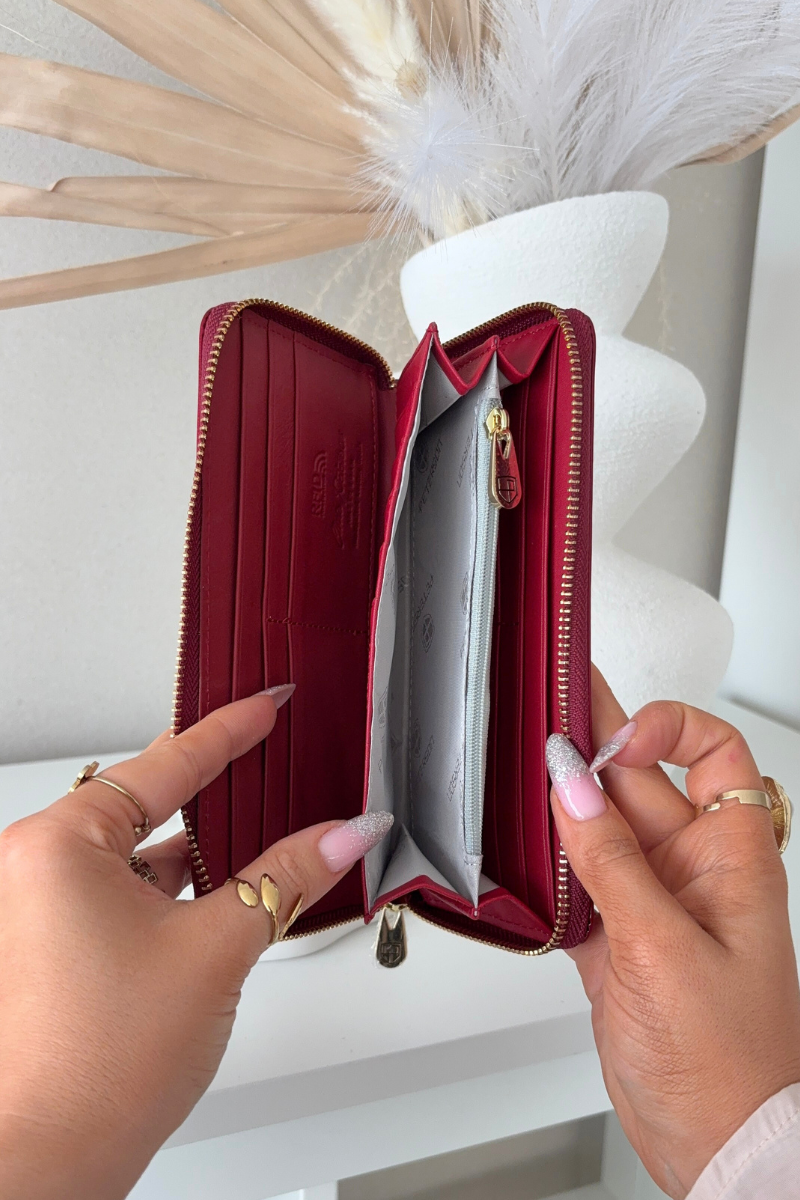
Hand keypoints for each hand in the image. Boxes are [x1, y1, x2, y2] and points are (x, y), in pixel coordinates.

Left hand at [0, 689, 390, 1199]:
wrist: (48, 1164)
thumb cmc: (96, 1068)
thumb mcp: (217, 948)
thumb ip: (287, 876)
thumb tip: (342, 834)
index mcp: (59, 844)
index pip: (166, 761)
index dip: (232, 729)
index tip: (269, 705)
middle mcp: (38, 866)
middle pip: (151, 803)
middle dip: (221, 793)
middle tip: (274, 761)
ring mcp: (41, 908)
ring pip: (140, 853)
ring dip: (202, 853)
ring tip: (266, 847)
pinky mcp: (54, 943)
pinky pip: (124, 891)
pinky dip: (176, 891)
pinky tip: (224, 900)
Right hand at [547, 668, 799, 1198]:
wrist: (717, 1143)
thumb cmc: (729, 1060)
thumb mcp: (665, 947)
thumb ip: (613, 863)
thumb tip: (572, 786)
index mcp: (729, 858)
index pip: (713, 755)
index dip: (667, 728)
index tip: (613, 738)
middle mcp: (691, 872)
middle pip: (640, 785)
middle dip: (592, 750)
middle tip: (542, 715)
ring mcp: (651, 904)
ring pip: (600, 831)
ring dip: (563, 807)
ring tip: (520, 774)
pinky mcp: (615, 941)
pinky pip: (577, 882)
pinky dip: (548, 868)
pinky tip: (521, 854)